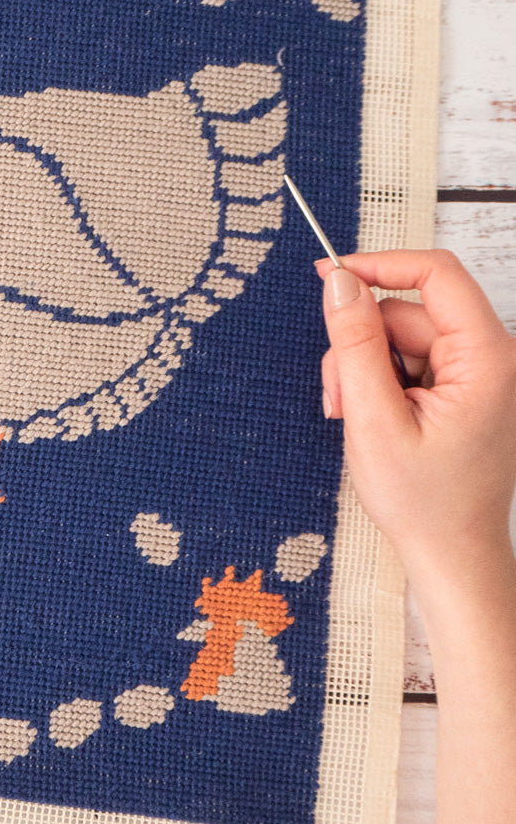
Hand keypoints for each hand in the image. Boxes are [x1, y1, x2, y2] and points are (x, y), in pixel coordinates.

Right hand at [316, 249, 515, 593]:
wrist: (452, 557)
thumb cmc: (425, 504)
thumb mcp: (373, 419)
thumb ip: (355, 343)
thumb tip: (340, 282)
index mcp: (487, 359)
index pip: (436, 274)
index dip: (380, 265)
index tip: (331, 275)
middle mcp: (492, 359)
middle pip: (408, 312)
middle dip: (361, 346)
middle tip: (338, 398)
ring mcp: (478, 375)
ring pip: (401, 338)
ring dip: (364, 370)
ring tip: (352, 418)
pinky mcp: (462, 390)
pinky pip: (409, 362)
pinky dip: (379, 384)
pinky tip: (370, 419)